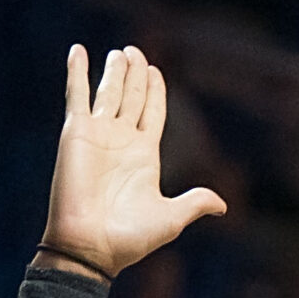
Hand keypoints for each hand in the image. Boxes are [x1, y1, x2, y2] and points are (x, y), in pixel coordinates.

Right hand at [39, 45, 224, 281]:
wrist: (91, 246)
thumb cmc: (130, 239)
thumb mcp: (171, 219)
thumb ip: (195, 203)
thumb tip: (223, 206)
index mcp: (145, 156)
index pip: (152, 113)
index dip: (155, 91)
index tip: (155, 70)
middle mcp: (122, 141)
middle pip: (133, 97)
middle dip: (136, 74)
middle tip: (136, 51)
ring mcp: (98, 135)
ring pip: (109, 92)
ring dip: (114, 71)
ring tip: (121, 52)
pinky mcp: (76, 132)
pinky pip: (76, 95)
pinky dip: (77, 72)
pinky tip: (77, 51)